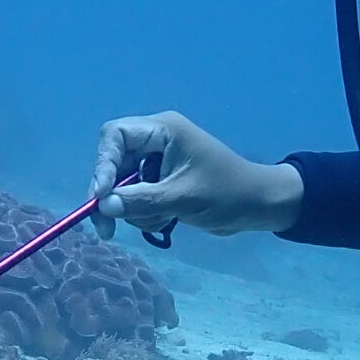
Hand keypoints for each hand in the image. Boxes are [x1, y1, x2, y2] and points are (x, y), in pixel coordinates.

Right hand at [88, 112, 303, 239]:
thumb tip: (102, 206)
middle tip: (106, 229)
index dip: (103, 164)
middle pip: (114, 163)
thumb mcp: (183, 199)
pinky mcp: (163, 182)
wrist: (259, 206)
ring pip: (123, 186)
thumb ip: (141, 201)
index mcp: (163, 130)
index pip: (115, 135)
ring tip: (162, 220)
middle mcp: (157, 141)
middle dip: (112, 196)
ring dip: (134, 210)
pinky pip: (138, 197)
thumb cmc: (228, 194)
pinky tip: (167, 221)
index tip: (100, 196)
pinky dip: (145, 214)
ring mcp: (158, 163)